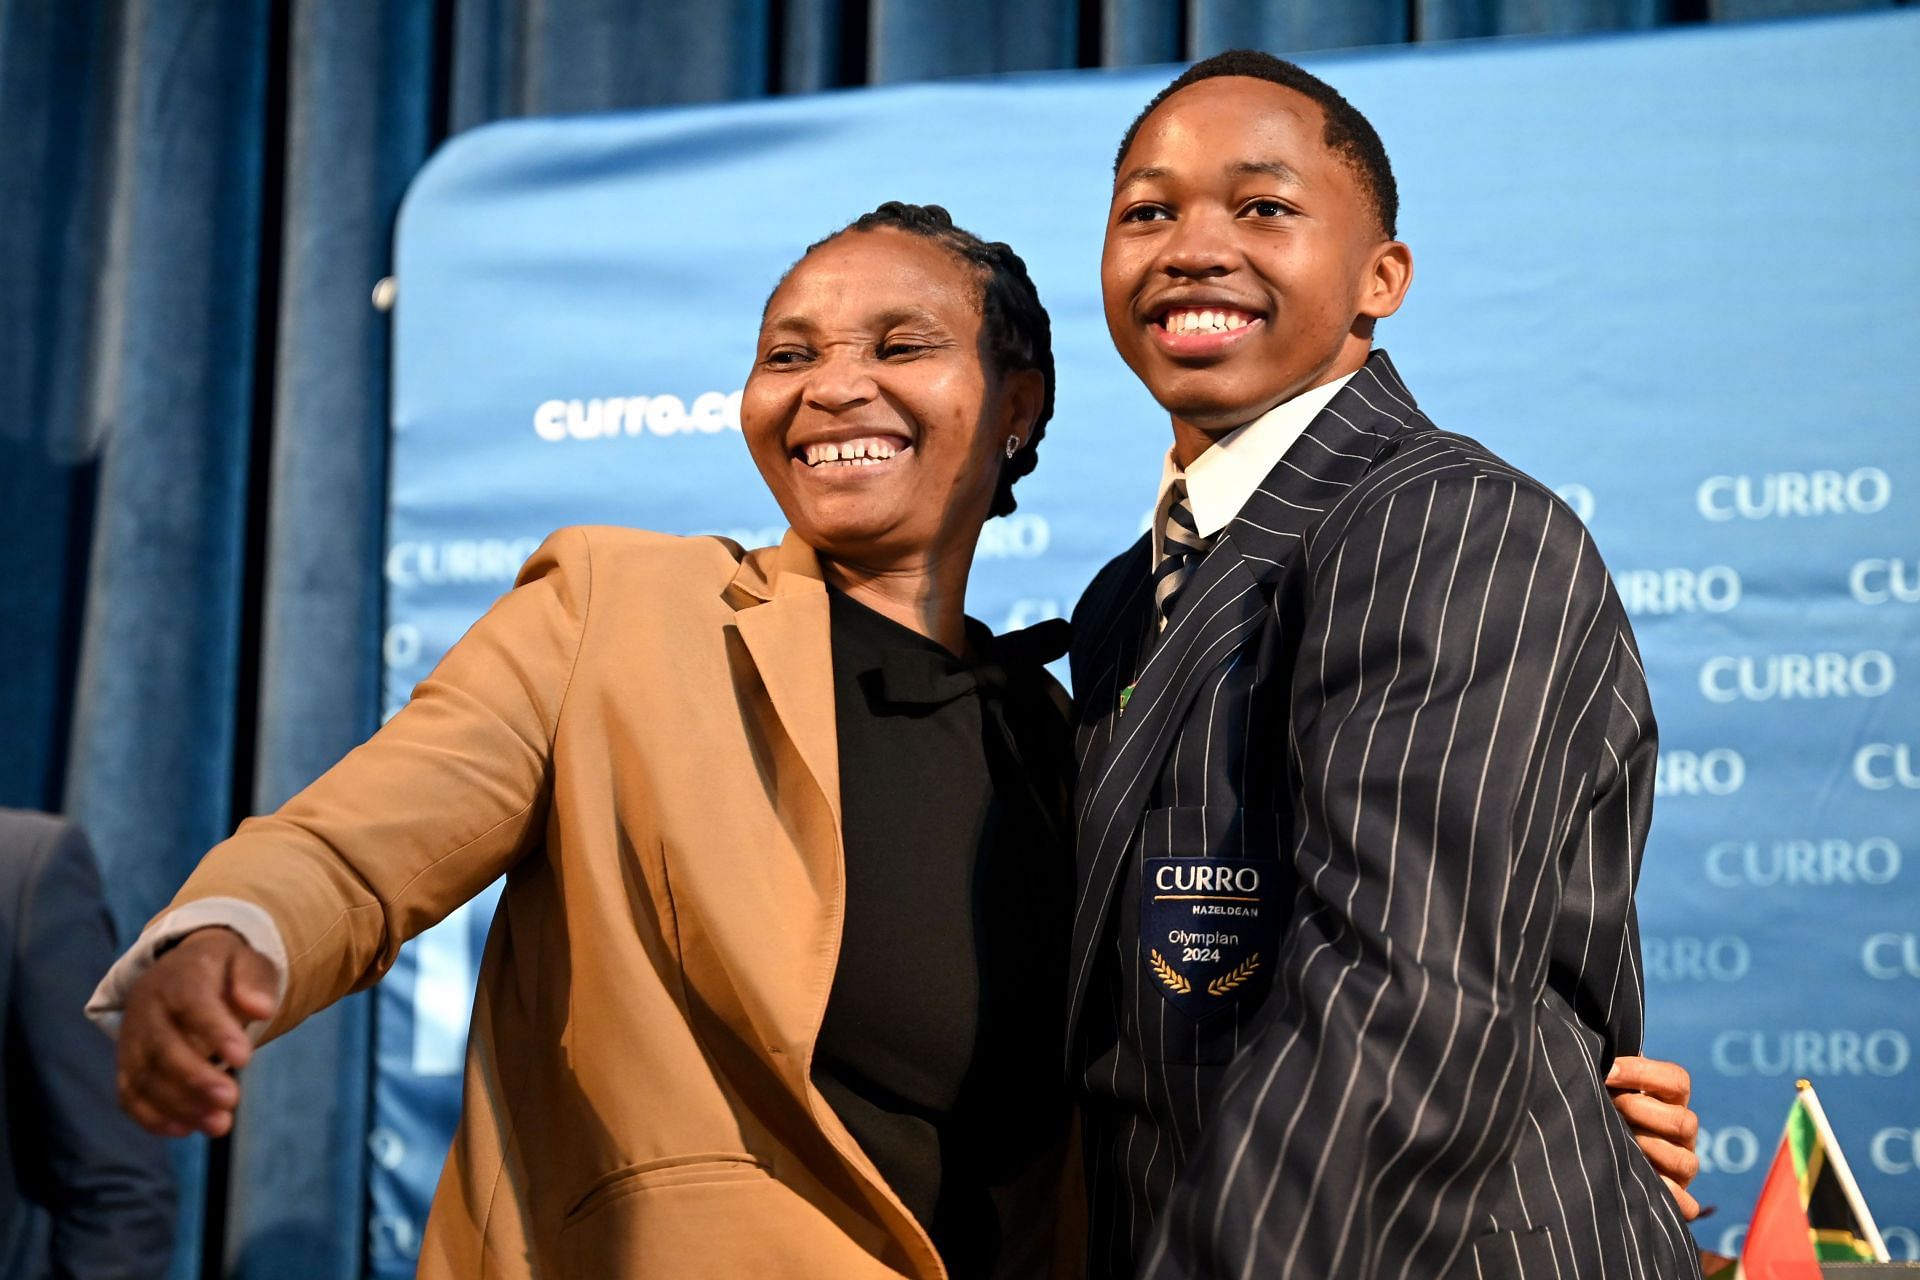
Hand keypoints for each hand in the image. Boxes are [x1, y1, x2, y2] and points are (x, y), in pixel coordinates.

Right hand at [116, 928, 277, 1138]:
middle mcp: (147, 1007)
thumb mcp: (246, 961)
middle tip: (231, 1099)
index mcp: (179, 976)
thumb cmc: (223, 971)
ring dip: (179, 1105)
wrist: (180, 971)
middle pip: (162, 1047)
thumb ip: (254, 980)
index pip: (192, 1003)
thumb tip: (262, 1009)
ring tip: (219, 1124)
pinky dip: (152, 1117)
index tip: (244, 1059)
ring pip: (144, 1077)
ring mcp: (132, 1037)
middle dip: (195, 1078)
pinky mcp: (126, 1064)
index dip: (215, 1032)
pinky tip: (186, 1129)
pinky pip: (129, 1094)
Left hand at [1608, 1055, 1700, 1219]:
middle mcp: (1682, 1133)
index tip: (1606, 1071)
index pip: (1677, 1080)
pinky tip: (1645, 1187)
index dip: (1642, 1072)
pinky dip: (1669, 1197)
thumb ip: (1607, 1072)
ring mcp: (1682, 1165)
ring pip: (1685, 1160)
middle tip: (1612, 1107)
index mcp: (1671, 1100)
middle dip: (1642, 1111)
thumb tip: (1588, 1052)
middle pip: (1683, 1120)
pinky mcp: (1676, 1196)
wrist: (1595, 1158)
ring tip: (1618, 1143)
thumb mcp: (1606, 1088)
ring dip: (1648, 1150)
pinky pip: (1686, 1203)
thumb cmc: (1601, 1110)